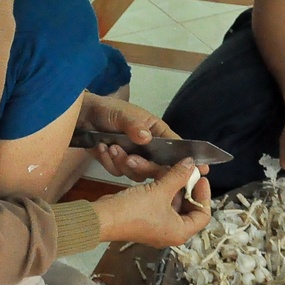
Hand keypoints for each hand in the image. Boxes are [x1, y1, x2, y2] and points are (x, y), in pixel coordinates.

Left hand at [78, 93, 207, 183]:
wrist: (82, 116)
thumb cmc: (107, 110)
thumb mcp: (122, 113)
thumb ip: (134, 125)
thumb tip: (146, 137)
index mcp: (157, 132)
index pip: (177, 148)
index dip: (188, 160)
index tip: (201, 170)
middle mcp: (149, 148)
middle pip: (158, 168)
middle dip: (144, 166)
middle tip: (130, 159)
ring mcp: (134, 157)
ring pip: (137, 174)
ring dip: (122, 162)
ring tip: (110, 146)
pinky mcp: (118, 164)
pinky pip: (118, 173)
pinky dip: (109, 161)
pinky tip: (100, 147)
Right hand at [92, 159, 210, 247]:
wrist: (103, 218)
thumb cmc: (135, 210)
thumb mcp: (160, 191)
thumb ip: (178, 176)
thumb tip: (192, 163)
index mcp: (180, 232)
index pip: (203, 215)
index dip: (204, 195)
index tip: (200, 177)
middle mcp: (171, 232)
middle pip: (189, 209)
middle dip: (187, 188)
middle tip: (186, 171)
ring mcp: (157, 226)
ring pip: (173, 203)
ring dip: (173, 186)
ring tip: (172, 169)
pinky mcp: (146, 219)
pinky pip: (161, 203)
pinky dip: (162, 189)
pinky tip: (158, 174)